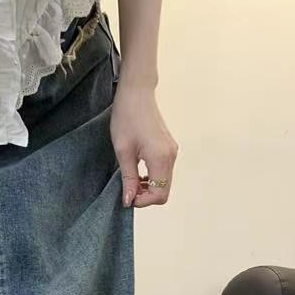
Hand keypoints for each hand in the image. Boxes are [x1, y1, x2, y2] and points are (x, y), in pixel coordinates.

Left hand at [110, 80, 177, 207]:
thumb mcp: (123, 152)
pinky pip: (164, 172)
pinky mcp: (169, 148)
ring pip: (164, 182)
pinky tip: (138, 172)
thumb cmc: (127, 118)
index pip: (159, 194)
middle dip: (146, 196)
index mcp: (161, 158)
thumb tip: (129, 201)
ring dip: (148, 187)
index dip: (143, 201)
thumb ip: (129, 178)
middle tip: (128, 189)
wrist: (136, 93)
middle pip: (164, 191)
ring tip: (131, 179)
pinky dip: (152, 178)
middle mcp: (171, 156)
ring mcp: (172, 152)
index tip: (128, 196)